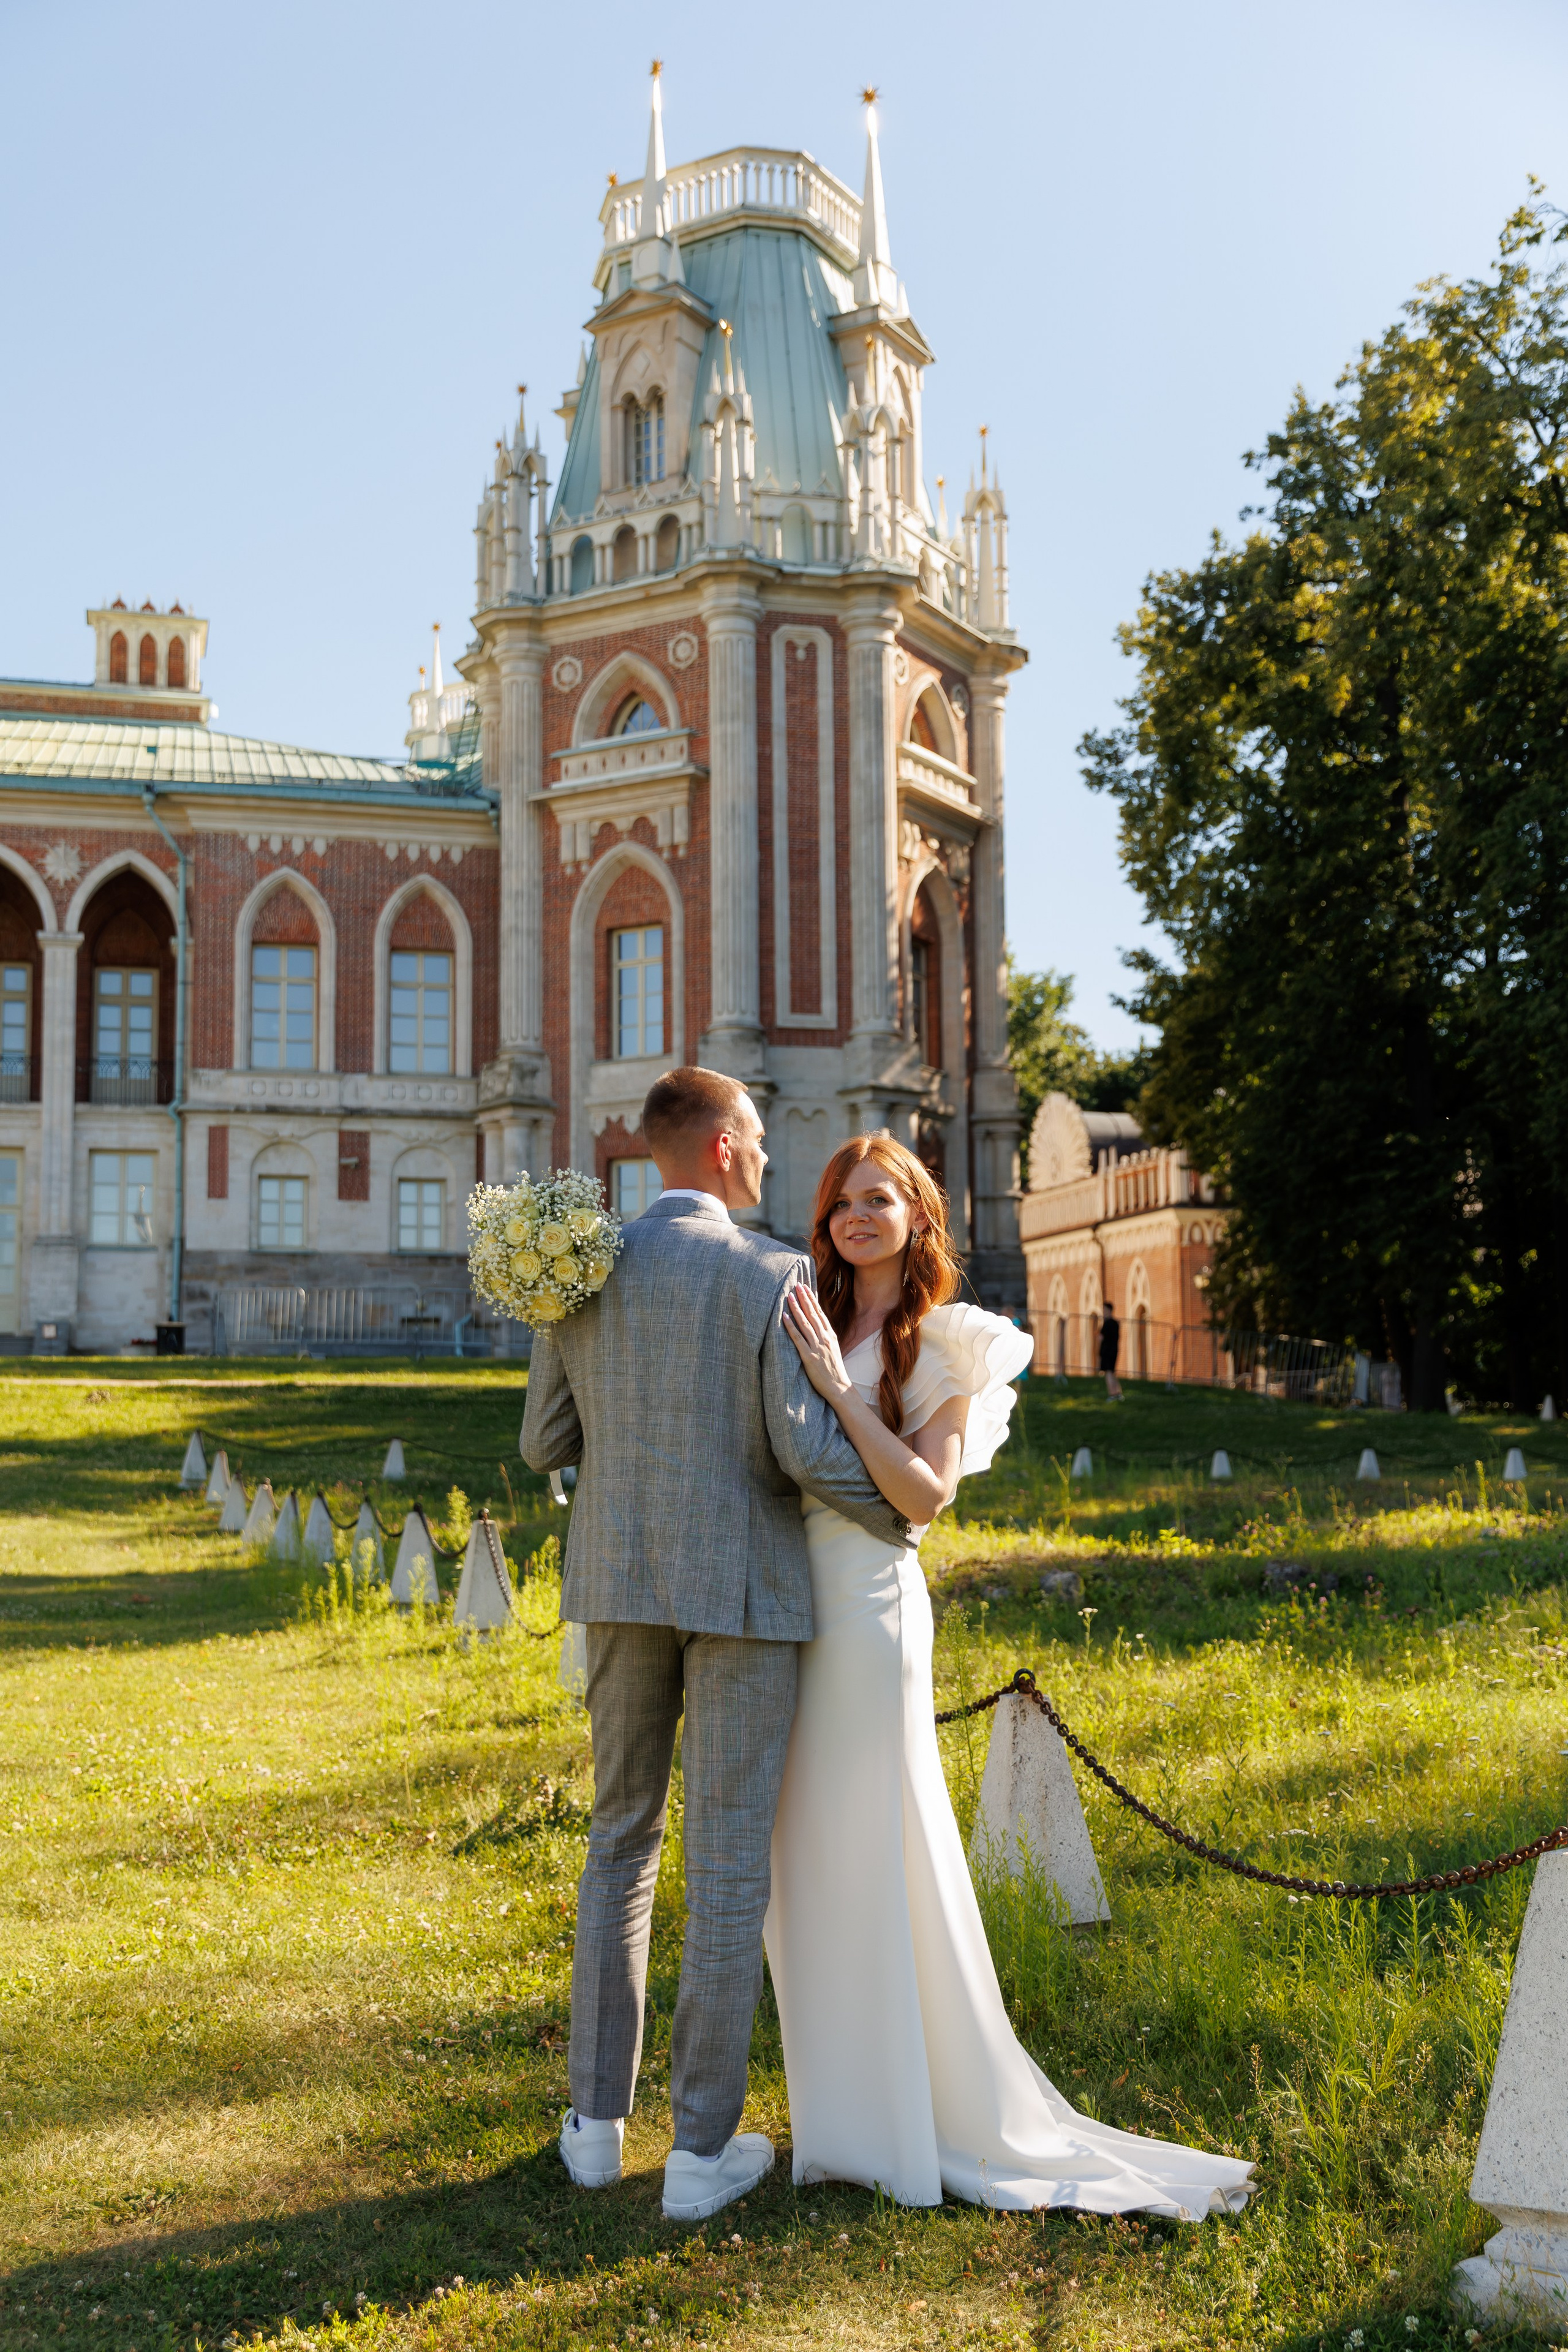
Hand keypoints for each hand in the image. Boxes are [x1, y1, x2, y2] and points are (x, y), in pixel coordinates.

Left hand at [783, 1284, 853, 1403]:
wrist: (839, 1386)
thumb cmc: (834, 1369)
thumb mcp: (833, 1349)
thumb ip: (825, 1337)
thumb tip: (818, 1327)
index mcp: (830, 1335)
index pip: (820, 1313)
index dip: (812, 1299)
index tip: (806, 1288)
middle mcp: (824, 1338)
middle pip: (812, 1314)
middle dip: (804, 1298)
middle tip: (797, 1285)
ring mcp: (817, 1346)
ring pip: (804, 1323)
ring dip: (796, 1308)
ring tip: (789, 1296)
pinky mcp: (809, 1357)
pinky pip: (798, 1339)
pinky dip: (790, 1327)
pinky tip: (784, 1317)